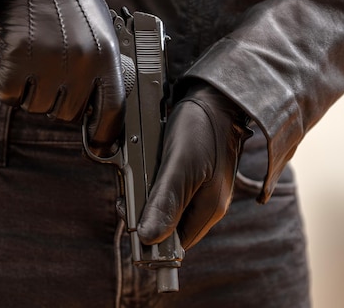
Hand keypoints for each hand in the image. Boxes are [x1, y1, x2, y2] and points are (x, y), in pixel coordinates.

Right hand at [0, 0, 123, 155]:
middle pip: (67, 114)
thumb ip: (100, 69)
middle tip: (51, 76)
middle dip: (57, 101)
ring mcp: (50, 59)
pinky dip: (8, 85)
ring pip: (37, 107)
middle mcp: (82, 61)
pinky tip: (14, 63)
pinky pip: (9, 95)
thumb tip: (95, 108)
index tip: (99, 146)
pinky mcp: (17, 56)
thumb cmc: (68, 0)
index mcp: (106, 56)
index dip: (105, 134)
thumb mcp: (99, 32)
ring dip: (31, 92)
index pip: (111, 110)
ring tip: (34, 62)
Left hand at [137, 83, 251, 249]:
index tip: (132, 221)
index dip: (153, 239)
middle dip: (146, 214)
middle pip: (170, 225)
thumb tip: (149, 239)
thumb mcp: (180, 166)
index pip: (177, 245)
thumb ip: (165, 202)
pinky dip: (152, 183)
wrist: (215, 97)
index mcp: (209, 209)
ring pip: (166, 206)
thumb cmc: (201, 127)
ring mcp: (201, 188)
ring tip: (135, 178)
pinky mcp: (193, 174)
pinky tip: (145, 168)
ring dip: (146, 197)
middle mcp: (207, 203)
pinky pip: (168, 189)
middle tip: (128, 196)